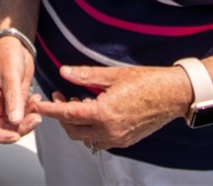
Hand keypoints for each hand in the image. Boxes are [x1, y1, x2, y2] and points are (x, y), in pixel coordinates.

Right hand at [0, 38, 42, 143]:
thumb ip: (13, 99)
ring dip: (28, 120)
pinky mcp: (17, 104)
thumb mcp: (10, 76)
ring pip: (16, 126)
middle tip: (34, 119)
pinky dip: (32, 112)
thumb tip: (15, 121)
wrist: (17, 48)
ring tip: (36, 105)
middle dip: (19, 128)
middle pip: (3, 130)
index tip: (14, 136)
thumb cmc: (7, 57)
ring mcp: (6, 107)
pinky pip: (24, 116)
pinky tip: (36, 99)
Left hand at [31, 65, 189, 150]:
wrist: (174, 95)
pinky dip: (91, 129)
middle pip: (73, 130)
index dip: (50, 110)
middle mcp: (110, 131)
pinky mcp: (126, 140)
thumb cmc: (147, 81)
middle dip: (61, 116)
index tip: (38, 105)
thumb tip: (64, 72)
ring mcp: (118, 138)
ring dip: (76, 124)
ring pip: (85, 138)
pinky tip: (94, 111)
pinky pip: (100, 139)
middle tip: (60, 97)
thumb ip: (85, 75)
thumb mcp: (113, 74)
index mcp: (104, 113)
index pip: (68, 115)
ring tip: (78, 102)